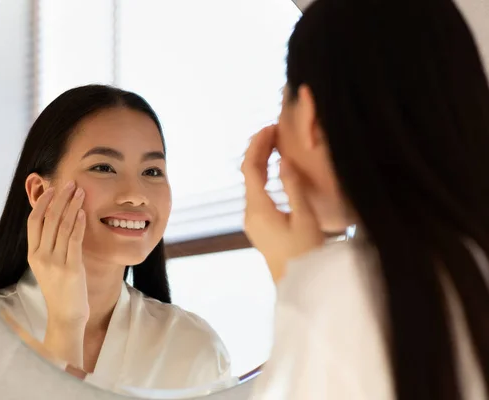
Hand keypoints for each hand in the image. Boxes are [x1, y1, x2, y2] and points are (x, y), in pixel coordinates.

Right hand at [27, 181, 87, 367]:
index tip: (53, 188)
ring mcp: (55, 262)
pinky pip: (74, 240)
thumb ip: (50, 246)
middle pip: (49, 219)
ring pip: (62, 226)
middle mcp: (41, 256)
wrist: (66, 315)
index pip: (34, 221)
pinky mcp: (70, 268)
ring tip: (80, 192)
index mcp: (33, 254)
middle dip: (60, 198)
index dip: (43, 202)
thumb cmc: (60, 290)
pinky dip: (78, 224)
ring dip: (72, 205)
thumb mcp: (48, 266)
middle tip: (71, 183)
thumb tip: (58, 222)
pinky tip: (82, 212)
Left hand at [241, 125, 324, 282]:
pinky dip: (264, 176)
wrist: (301, 287)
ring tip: (276, 143)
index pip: (251, 169)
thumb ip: (294, 187)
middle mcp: (250, 214)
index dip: (258, 145)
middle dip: (258, 149)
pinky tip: (275, 168)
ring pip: (252, 183)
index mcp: (258, 209)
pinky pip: (257, 193)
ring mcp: (253, 221)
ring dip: (261, 161)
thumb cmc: (307, 254)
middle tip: (274, 130)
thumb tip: (283, 161)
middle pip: (248, 174)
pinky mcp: (260, 226)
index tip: (271, 127)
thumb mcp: (305, 218)